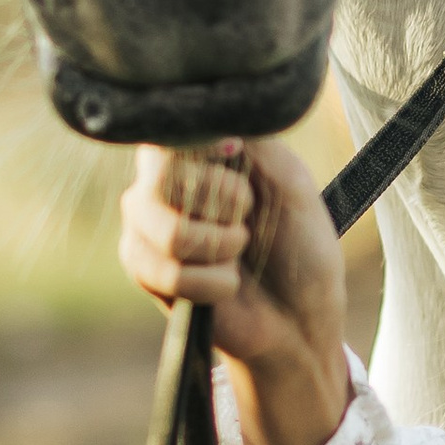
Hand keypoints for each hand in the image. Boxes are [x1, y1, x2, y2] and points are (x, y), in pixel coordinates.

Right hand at [119, 139, 349, 444]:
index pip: (173, 127)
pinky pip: (169, 271)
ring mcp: (145, 223)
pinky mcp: (142, 268)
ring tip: (239, 251)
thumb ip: (251, 144)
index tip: (240, 163)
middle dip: (226, 203)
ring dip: (222, 247)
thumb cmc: (301, 246)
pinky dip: (214, 282)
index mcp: (198, 148)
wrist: (301, 317)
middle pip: (164, 174)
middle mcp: (160, 179)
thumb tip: (211, 129)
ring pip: (169, 228)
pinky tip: (227, 284)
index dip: (209, 150)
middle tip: (247, 217)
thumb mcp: (291, 182)